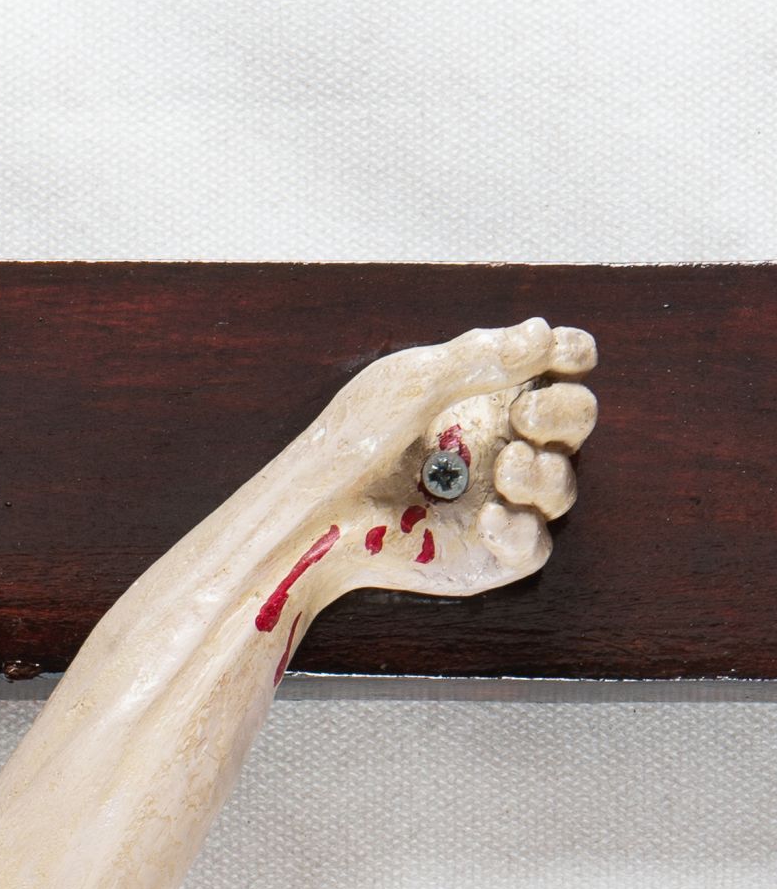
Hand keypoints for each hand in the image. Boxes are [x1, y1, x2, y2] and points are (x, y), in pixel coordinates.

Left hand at [309, 316, 597, 604]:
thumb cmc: (350, 442)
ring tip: (505, 465)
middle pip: (576, 421)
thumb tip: (543, 333)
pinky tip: (488, 517)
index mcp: (491, 395)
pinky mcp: (484, 554)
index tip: (561, 355)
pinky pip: (533, 547)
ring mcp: (499, 500)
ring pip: (562, 487)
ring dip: (545, 471)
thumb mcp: (411, 384)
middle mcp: (503, 444)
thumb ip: (478, 358)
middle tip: (522, 413)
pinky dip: (521, 532)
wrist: (312, 515)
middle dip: (564, 411)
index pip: (561, 368)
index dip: (573, 357)